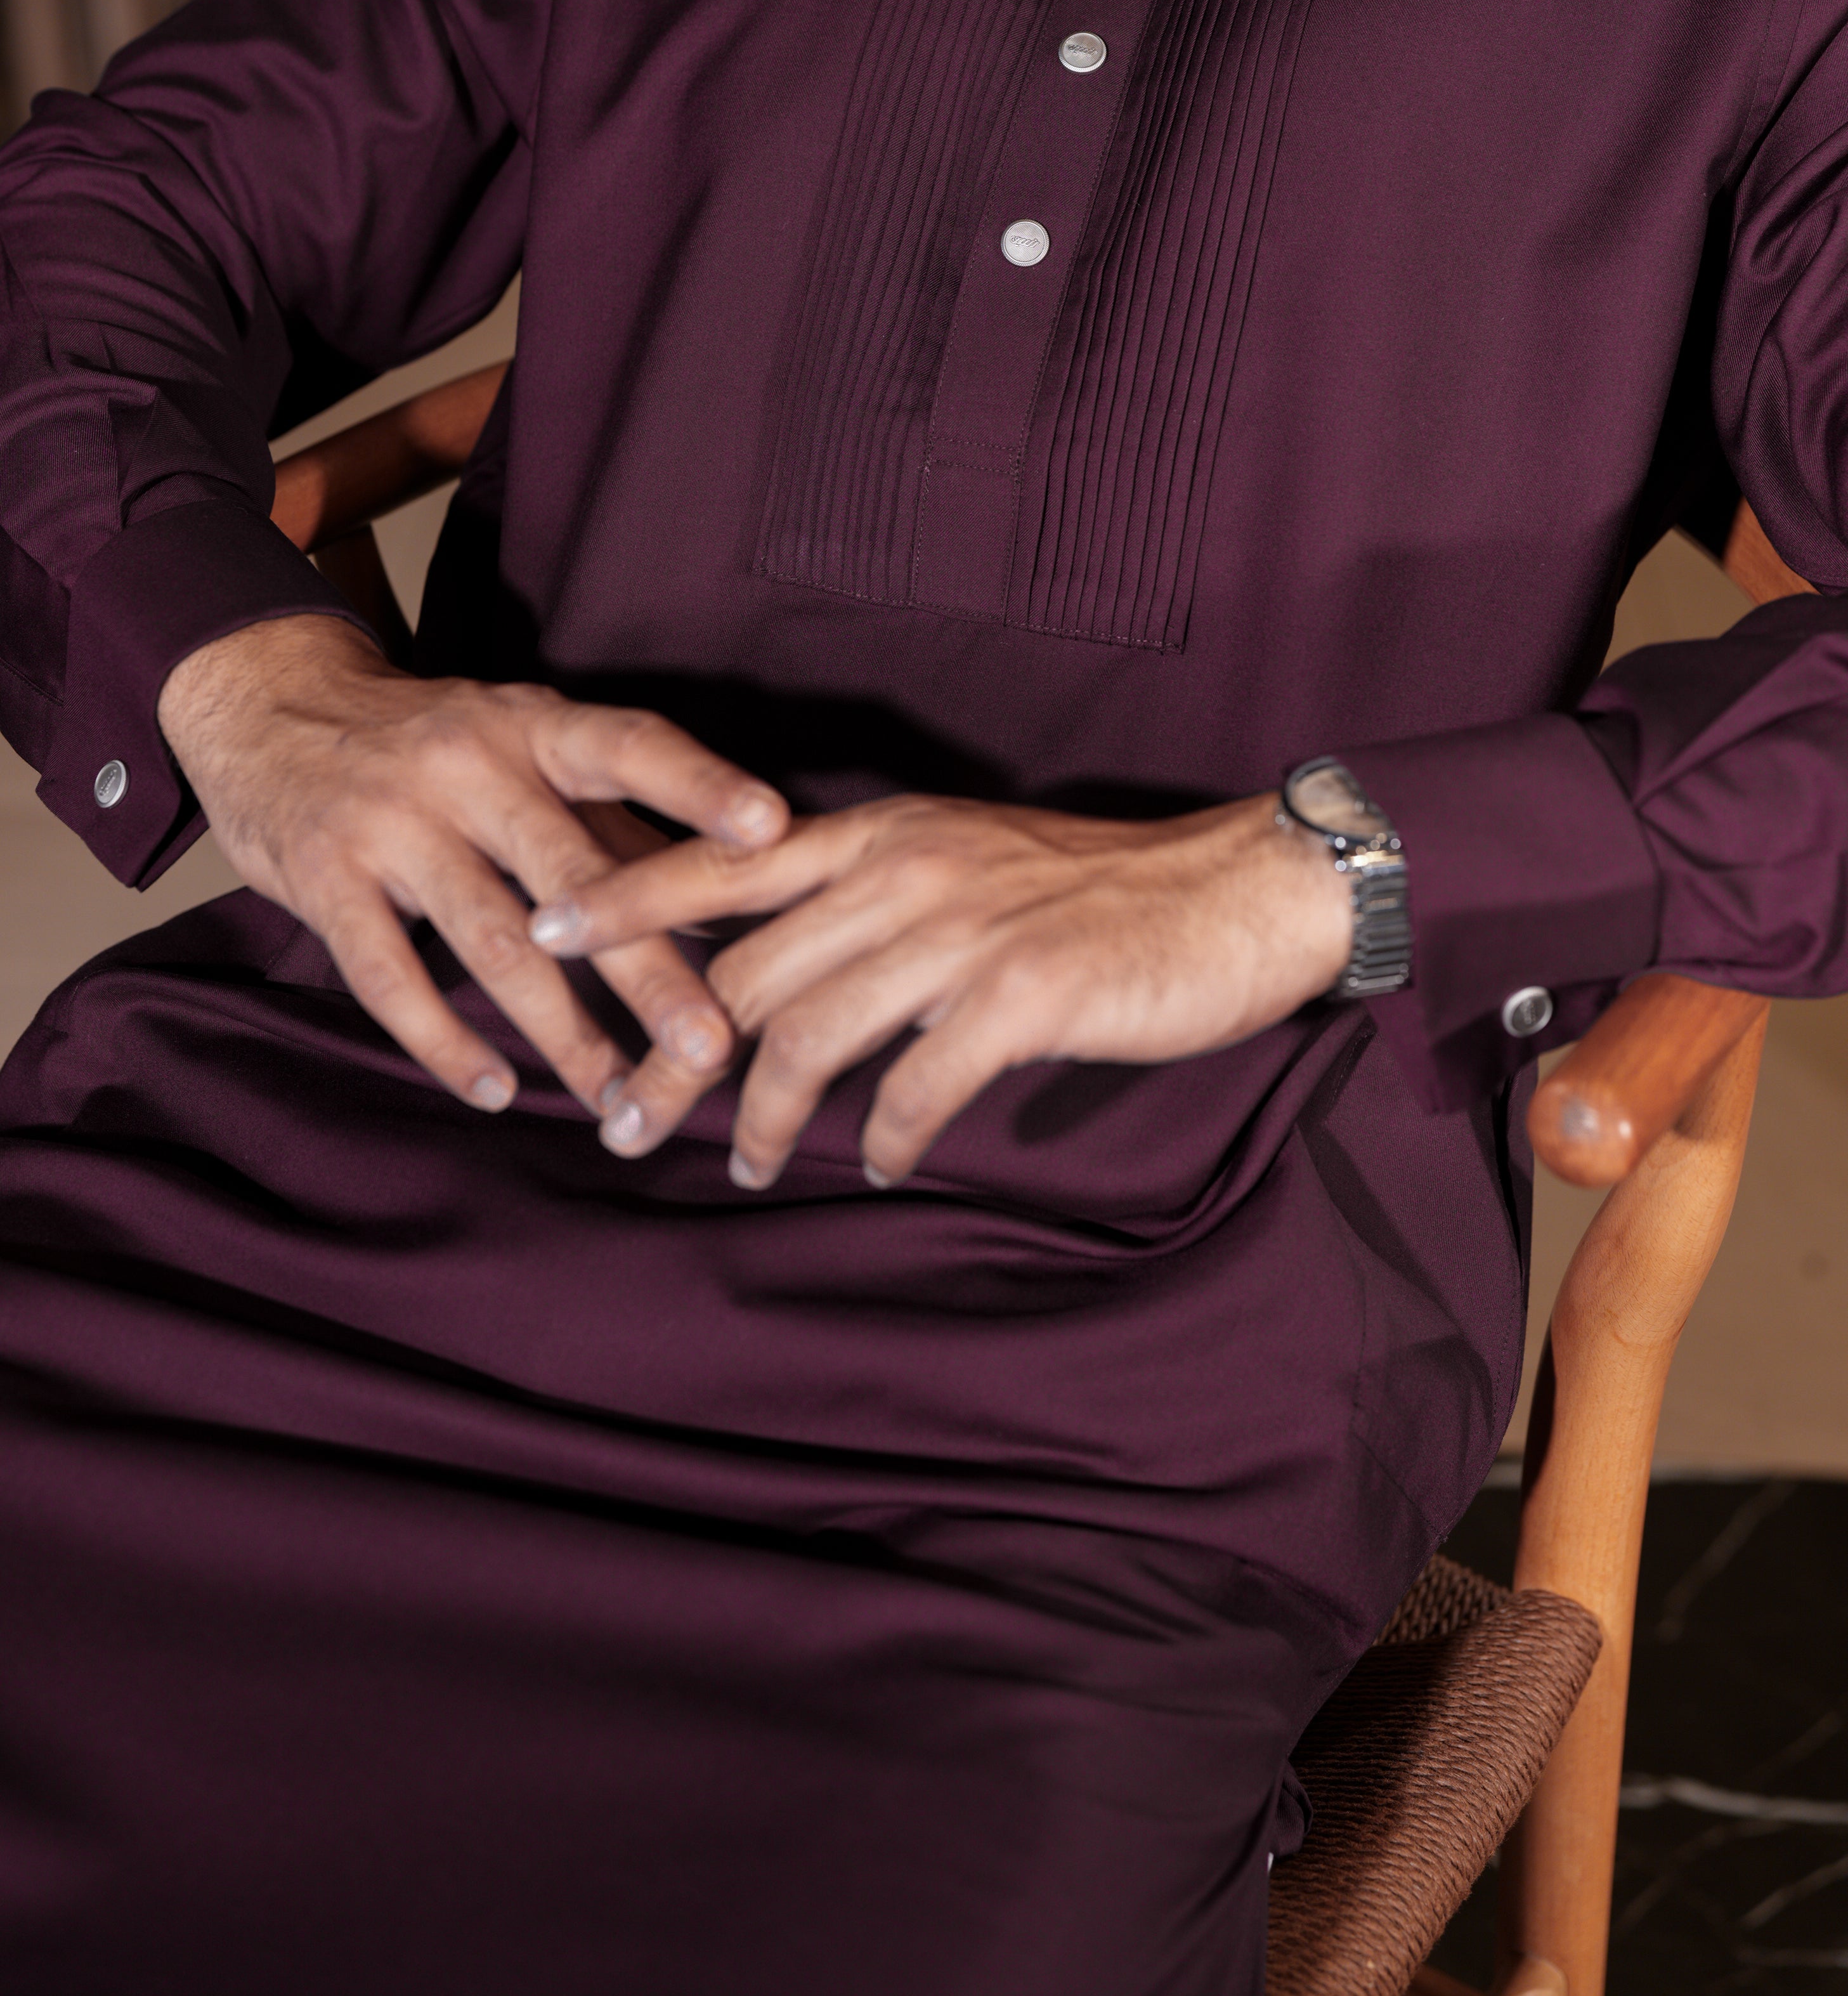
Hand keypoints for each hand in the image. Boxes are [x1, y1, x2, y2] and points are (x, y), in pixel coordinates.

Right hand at [157, 613, 786, 1116]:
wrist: (267, 707)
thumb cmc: (433, 746)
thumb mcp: (525, 751)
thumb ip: (619, 822)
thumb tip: (731, 901)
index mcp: (534, 727)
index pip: (630, 744)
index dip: (700, 786)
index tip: (774, 830)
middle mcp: (469, 764)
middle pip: (574, 874)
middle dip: (647, 973)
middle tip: (712, 1051)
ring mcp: (392, 822)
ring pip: (493, 942)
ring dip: (563, 1034)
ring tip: (620, 1103)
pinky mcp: (326, 879)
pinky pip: (392, 978)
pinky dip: (446, 1043)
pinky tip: (497, 1091)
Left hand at [529, 790, 1354, 1186]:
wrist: (1241, 888)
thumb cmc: (1104, 891)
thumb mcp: (972, 861)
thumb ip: (879, 896)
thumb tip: (794, 963)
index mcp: (886, 831)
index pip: (723, 859)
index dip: (628, 894)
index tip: (544, 930)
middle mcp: (907, 868)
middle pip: (744, 969)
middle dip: (674, 1057)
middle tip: (629, 1122)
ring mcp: (964, 930)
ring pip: (811, 1032)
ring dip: (766, 1116)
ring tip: (749, 1164)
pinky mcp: (1023, 994)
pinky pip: (916, 1085)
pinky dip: (885, 1135)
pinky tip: (876, 1162)